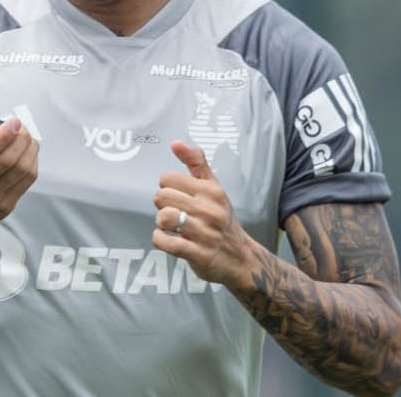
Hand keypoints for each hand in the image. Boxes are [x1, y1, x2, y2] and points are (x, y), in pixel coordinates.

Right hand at [0, 105, 38, 233]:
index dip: (3, 136)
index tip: (14, 121)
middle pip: (6, 162)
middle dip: (21, 140)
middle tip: (23, 127)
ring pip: (20, 171)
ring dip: (29, 150)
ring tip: (28, 137)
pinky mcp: (4, 207)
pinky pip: (26, 182)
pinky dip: (32, 163)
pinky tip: (29, 153)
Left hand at [152, 142, 257, 289]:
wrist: (240, 257)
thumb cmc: (221, 218)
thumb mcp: (214, 187)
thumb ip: (196, 162)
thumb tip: (175, 143)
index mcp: (211, 190)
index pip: (168, 178)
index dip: (167, 187)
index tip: (177, 196)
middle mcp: (209, 210)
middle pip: (161, 196)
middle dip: (162, 205)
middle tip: (174, 211)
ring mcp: (204, 233)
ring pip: (163, 218)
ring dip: (161, 223)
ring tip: (171, 225)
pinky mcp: (197, 253)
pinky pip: (165, 241)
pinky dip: (160, 240)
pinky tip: (168, 239)